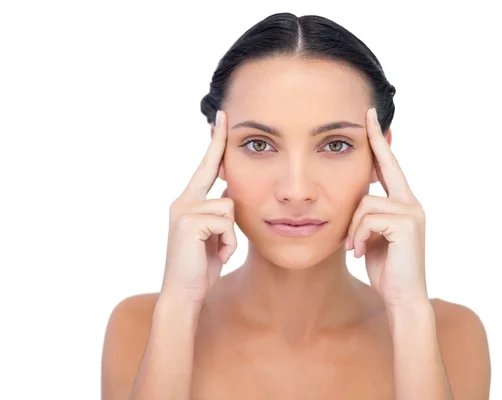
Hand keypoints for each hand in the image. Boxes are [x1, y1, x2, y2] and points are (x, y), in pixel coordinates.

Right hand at [161, 110, 236, 304]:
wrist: (184, 294)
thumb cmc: (202, 266)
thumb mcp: (215, 235)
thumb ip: (220, 212)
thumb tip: (231, 190)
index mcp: (188, 203)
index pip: (206, 168)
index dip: (215, 144)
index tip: (220, 119)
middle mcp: (182, 202)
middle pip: (212, 169)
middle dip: (218, 142)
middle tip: (224, 112)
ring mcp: (183, 210)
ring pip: (229, 205)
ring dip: (231, 234)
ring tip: (217, 250)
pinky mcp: (188, 222)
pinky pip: (226, 223)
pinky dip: (228, 243)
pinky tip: (216, 255)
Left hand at [345, 108, 427, 306]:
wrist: (402, 297)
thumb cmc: (385, 267)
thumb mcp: (372, 235)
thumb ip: (370, 213)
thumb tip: (359, 195)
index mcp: (404, 204)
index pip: (390, 167)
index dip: (380, 143)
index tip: (371, 119)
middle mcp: (412, 203)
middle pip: (387, 166)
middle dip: (375, 140)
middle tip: (366, 114)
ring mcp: (412, 212)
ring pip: (366, 201)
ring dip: (353, 227)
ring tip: (353, 248)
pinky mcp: (406, 225)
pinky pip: (368, 217)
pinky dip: (357, 235)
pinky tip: (358, 252)